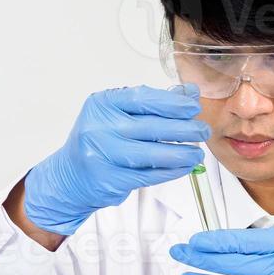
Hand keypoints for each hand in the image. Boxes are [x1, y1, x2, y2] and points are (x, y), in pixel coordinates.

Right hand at [23, 85, 207, 235]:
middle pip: (151, 127)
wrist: (70, 176)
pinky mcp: (109, 180)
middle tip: (203, 131)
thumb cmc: (98, 141)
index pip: (143, 98)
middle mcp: (99, 127)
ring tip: (197, 153)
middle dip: (184, 129)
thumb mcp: (119, 114)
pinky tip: (183, 167)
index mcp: (103, 104)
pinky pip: (148, 175)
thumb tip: (189, 94)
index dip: (173, 103)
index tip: (194, 107)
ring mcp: (103, 155)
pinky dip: (170, 172)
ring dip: (180, 154)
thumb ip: (153, 103)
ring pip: (152, 154)